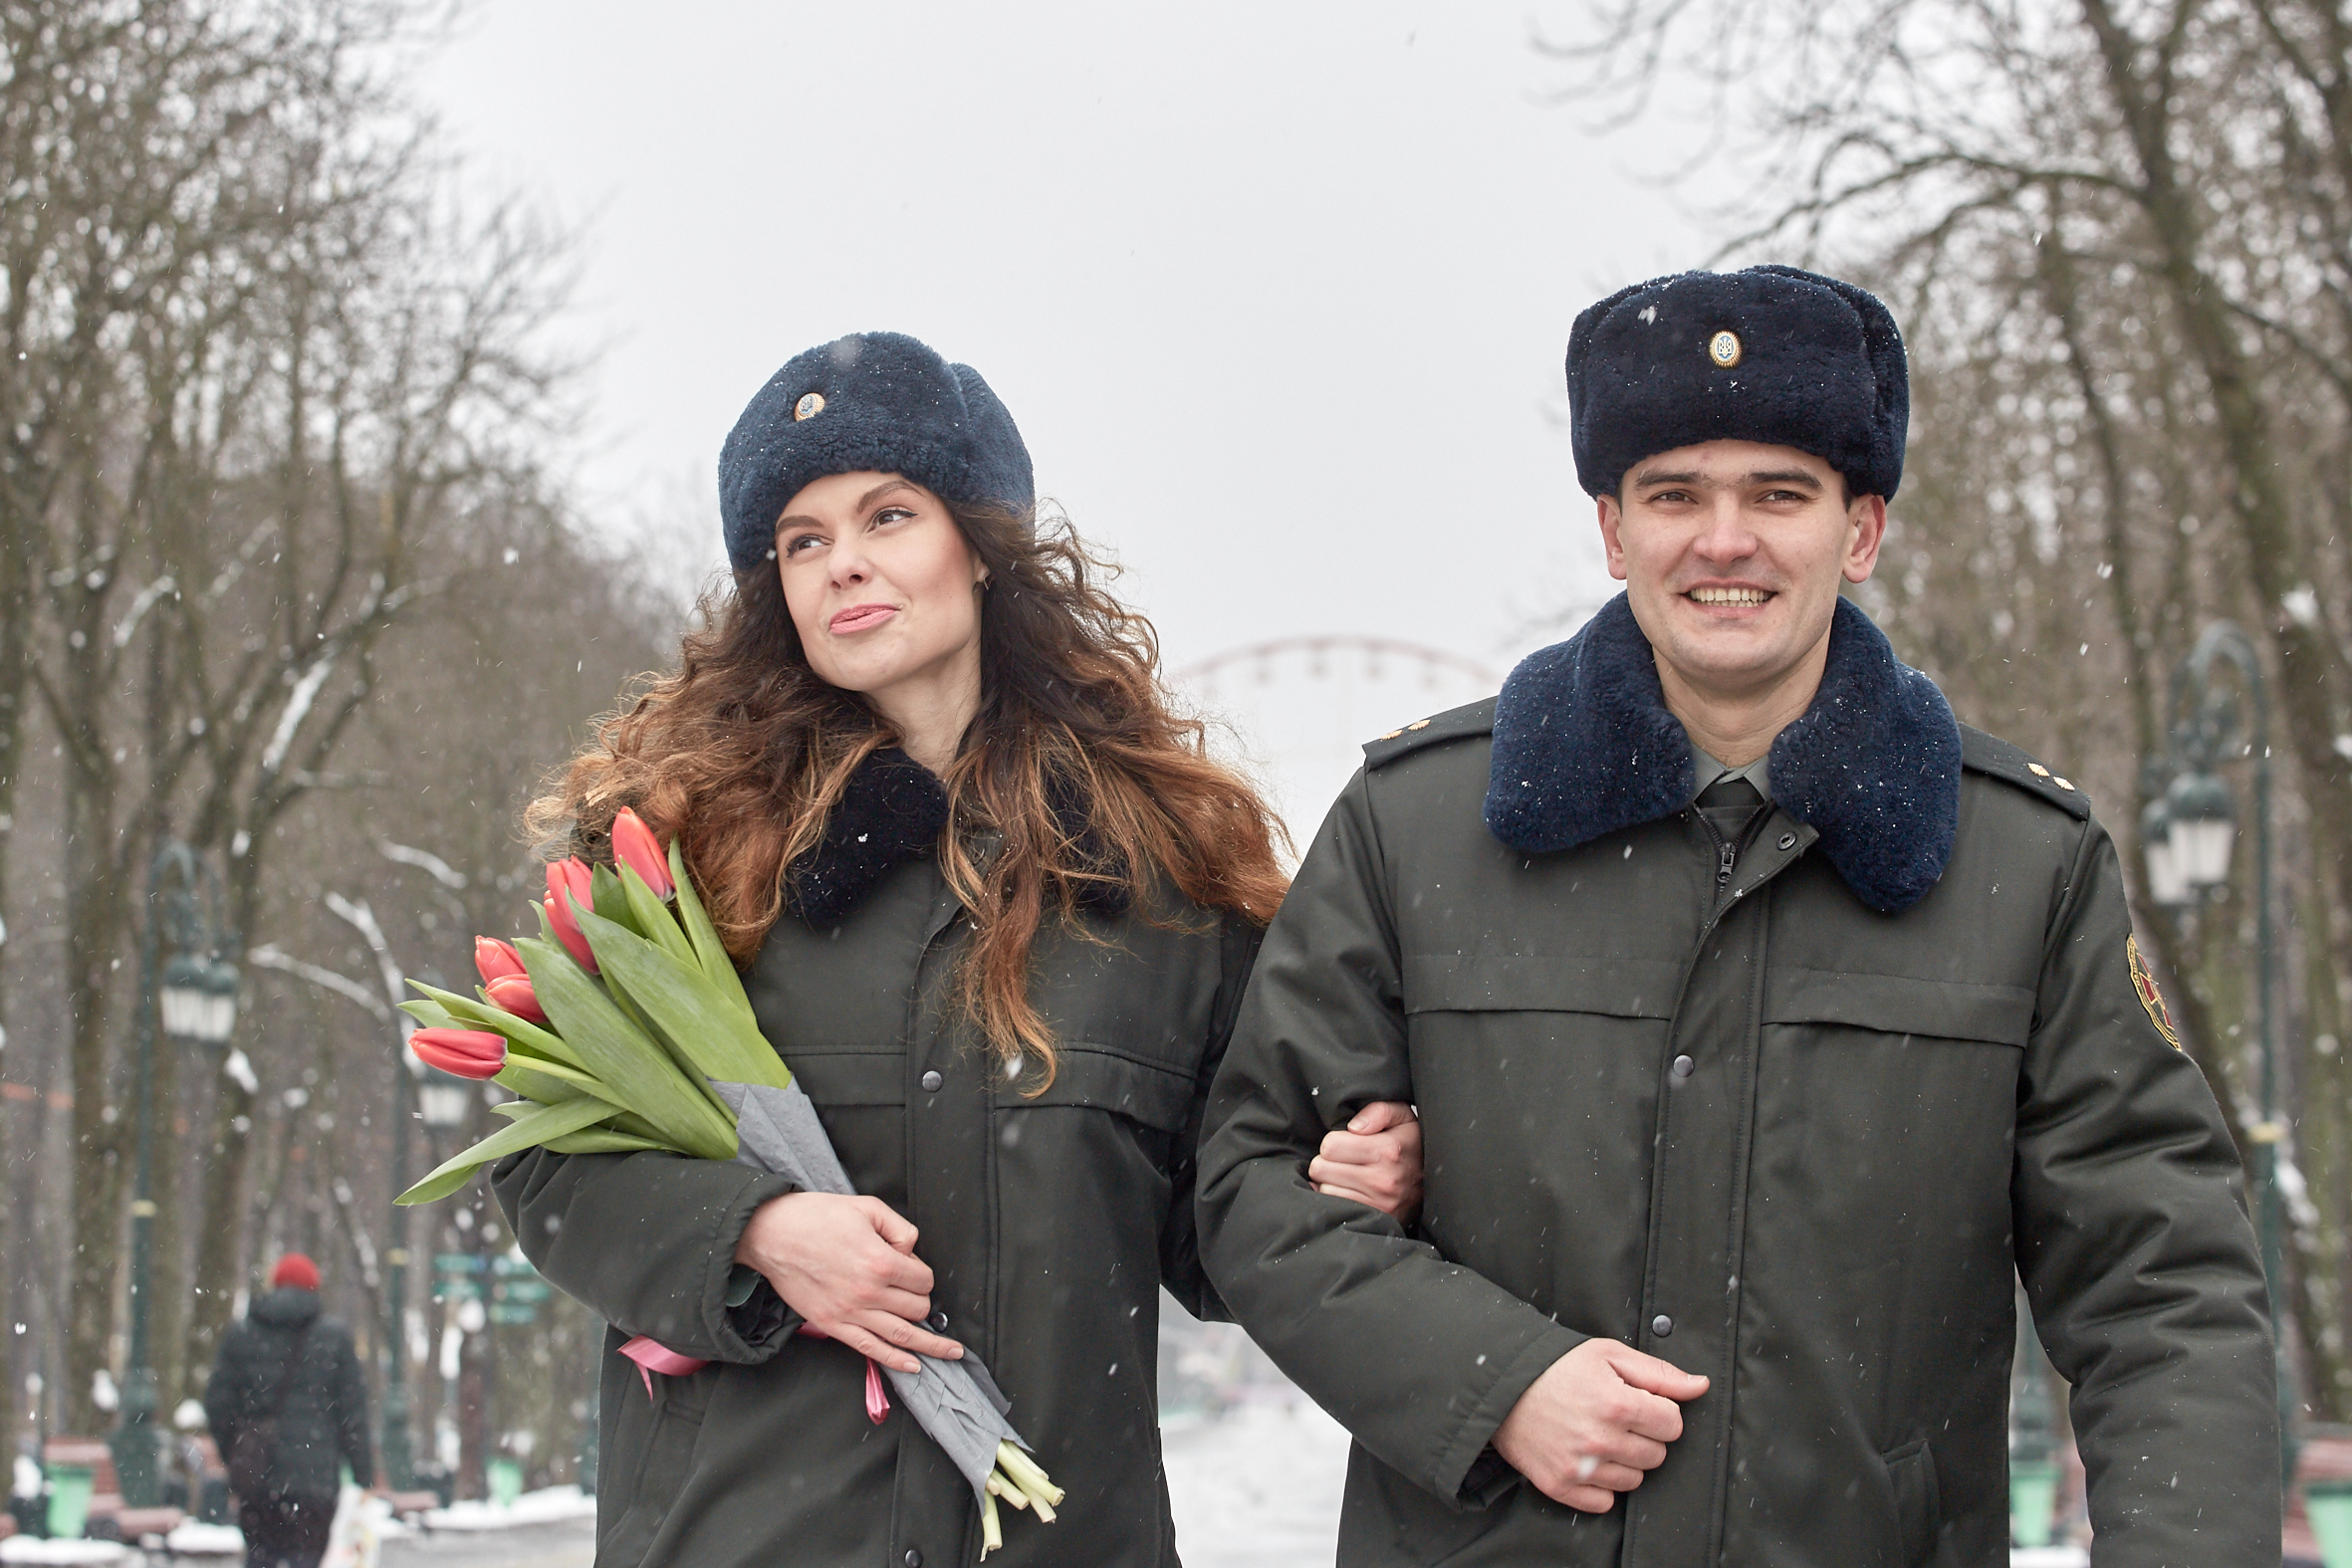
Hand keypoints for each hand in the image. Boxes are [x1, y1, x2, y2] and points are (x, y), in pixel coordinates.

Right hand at [734, 1192, 963, 1372]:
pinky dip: (895, 1360)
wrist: (772, 1234)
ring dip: (930, 1346)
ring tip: (951, 1353)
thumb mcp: (866, 1206)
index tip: (911, 1267)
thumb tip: (912, 1251)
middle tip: (913, 1292)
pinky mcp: (832, 1325)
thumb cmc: (817, 1216)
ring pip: (901, 1335)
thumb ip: (899, 1228)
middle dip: (922, 1300)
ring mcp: (850, 1313)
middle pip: (917, 1309)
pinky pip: (870, 1349)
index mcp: (880, 1262)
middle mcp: (869, 1293)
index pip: (923, 1280)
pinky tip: (914, 1366)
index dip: (923, 1274)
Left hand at [1310, 1100, 1422, 1222]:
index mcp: (1389, 1150)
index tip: (1345, 1144)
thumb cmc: (1411, 1145)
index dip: (1334, 1141)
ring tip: (1350, 1176)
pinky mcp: (1375, 1217)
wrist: (1435, 1183)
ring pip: (1325, 1189)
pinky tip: (1351, 1190)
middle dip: (1328, 1161)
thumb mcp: (1402, 1117)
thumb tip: (1354, 1127)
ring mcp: (1379, 1202)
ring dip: (1332, 1182)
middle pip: (1321, 1168)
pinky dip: (1338, 1197)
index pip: (1330, 1145)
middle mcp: (1383, 1179)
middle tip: (1344, 1160)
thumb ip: (1379, 1111)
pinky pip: (1335, 1206)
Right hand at [1492, 1339, 1708, 1511]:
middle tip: (1616, 1418)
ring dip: (1624, 1460)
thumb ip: (1659, 1373)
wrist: (1501, 1385)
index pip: (1673, 1425)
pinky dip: (1601, 1484)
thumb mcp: (1609, 1354)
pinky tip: (1588, 1457)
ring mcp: (1579, 1467)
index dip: (1660, 1412)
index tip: (1639, 1403)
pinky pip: (1605, 1501)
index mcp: (1617, 1404)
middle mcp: (1600, 1440)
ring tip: (1599, 1435)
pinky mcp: (1561, 1486)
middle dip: (1644, 1436)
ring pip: (1634, 1480)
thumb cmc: (1557, 1366)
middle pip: (1656, 1455)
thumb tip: (1700, 1386)